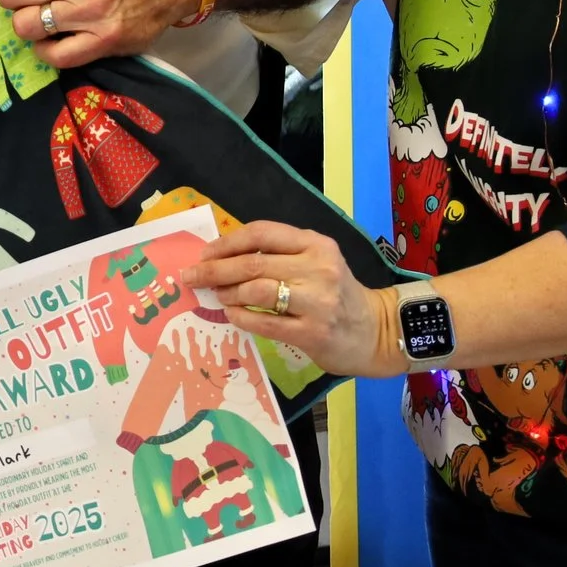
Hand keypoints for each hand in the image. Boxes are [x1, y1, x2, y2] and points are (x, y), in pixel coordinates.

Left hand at [185, 219, 392, 378]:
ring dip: (227, 292)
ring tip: (216, 295)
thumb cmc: (336, 293)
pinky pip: (265, 322)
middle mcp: (318, 268)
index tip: (204, 253)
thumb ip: (278, 255)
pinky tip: (231, 314)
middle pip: (253, 263)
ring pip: (256, 290)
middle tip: (192, 277)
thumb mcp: (315, 262)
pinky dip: (241, 316)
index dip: (227, 242)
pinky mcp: (313, 333)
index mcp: (315, 244)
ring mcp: (317, 302)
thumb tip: (222, 256)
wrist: (375, 331)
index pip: (261, 233)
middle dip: (215, 269)